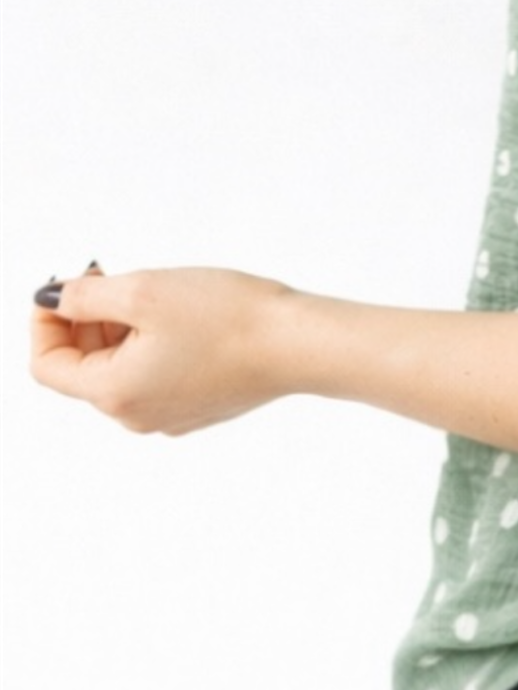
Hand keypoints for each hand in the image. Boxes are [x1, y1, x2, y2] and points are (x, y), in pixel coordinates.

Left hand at [31, 263, 293, 434]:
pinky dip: (152, 343)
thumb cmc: (228, 318)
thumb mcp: (143, 291)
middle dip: (87, 319)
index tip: (66, 283)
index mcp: (114, 393)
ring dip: (120, 328)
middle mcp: (136, 416)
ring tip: (154, 291)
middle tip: (110, 273)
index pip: (47, 364)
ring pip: (121, 368)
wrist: (300, 344)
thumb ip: (85, 296)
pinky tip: (182, 315)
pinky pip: (155, 374)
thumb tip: (51, 299)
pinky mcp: (199, 406)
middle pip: (85, 366)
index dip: (45, 320)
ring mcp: (170, 415)